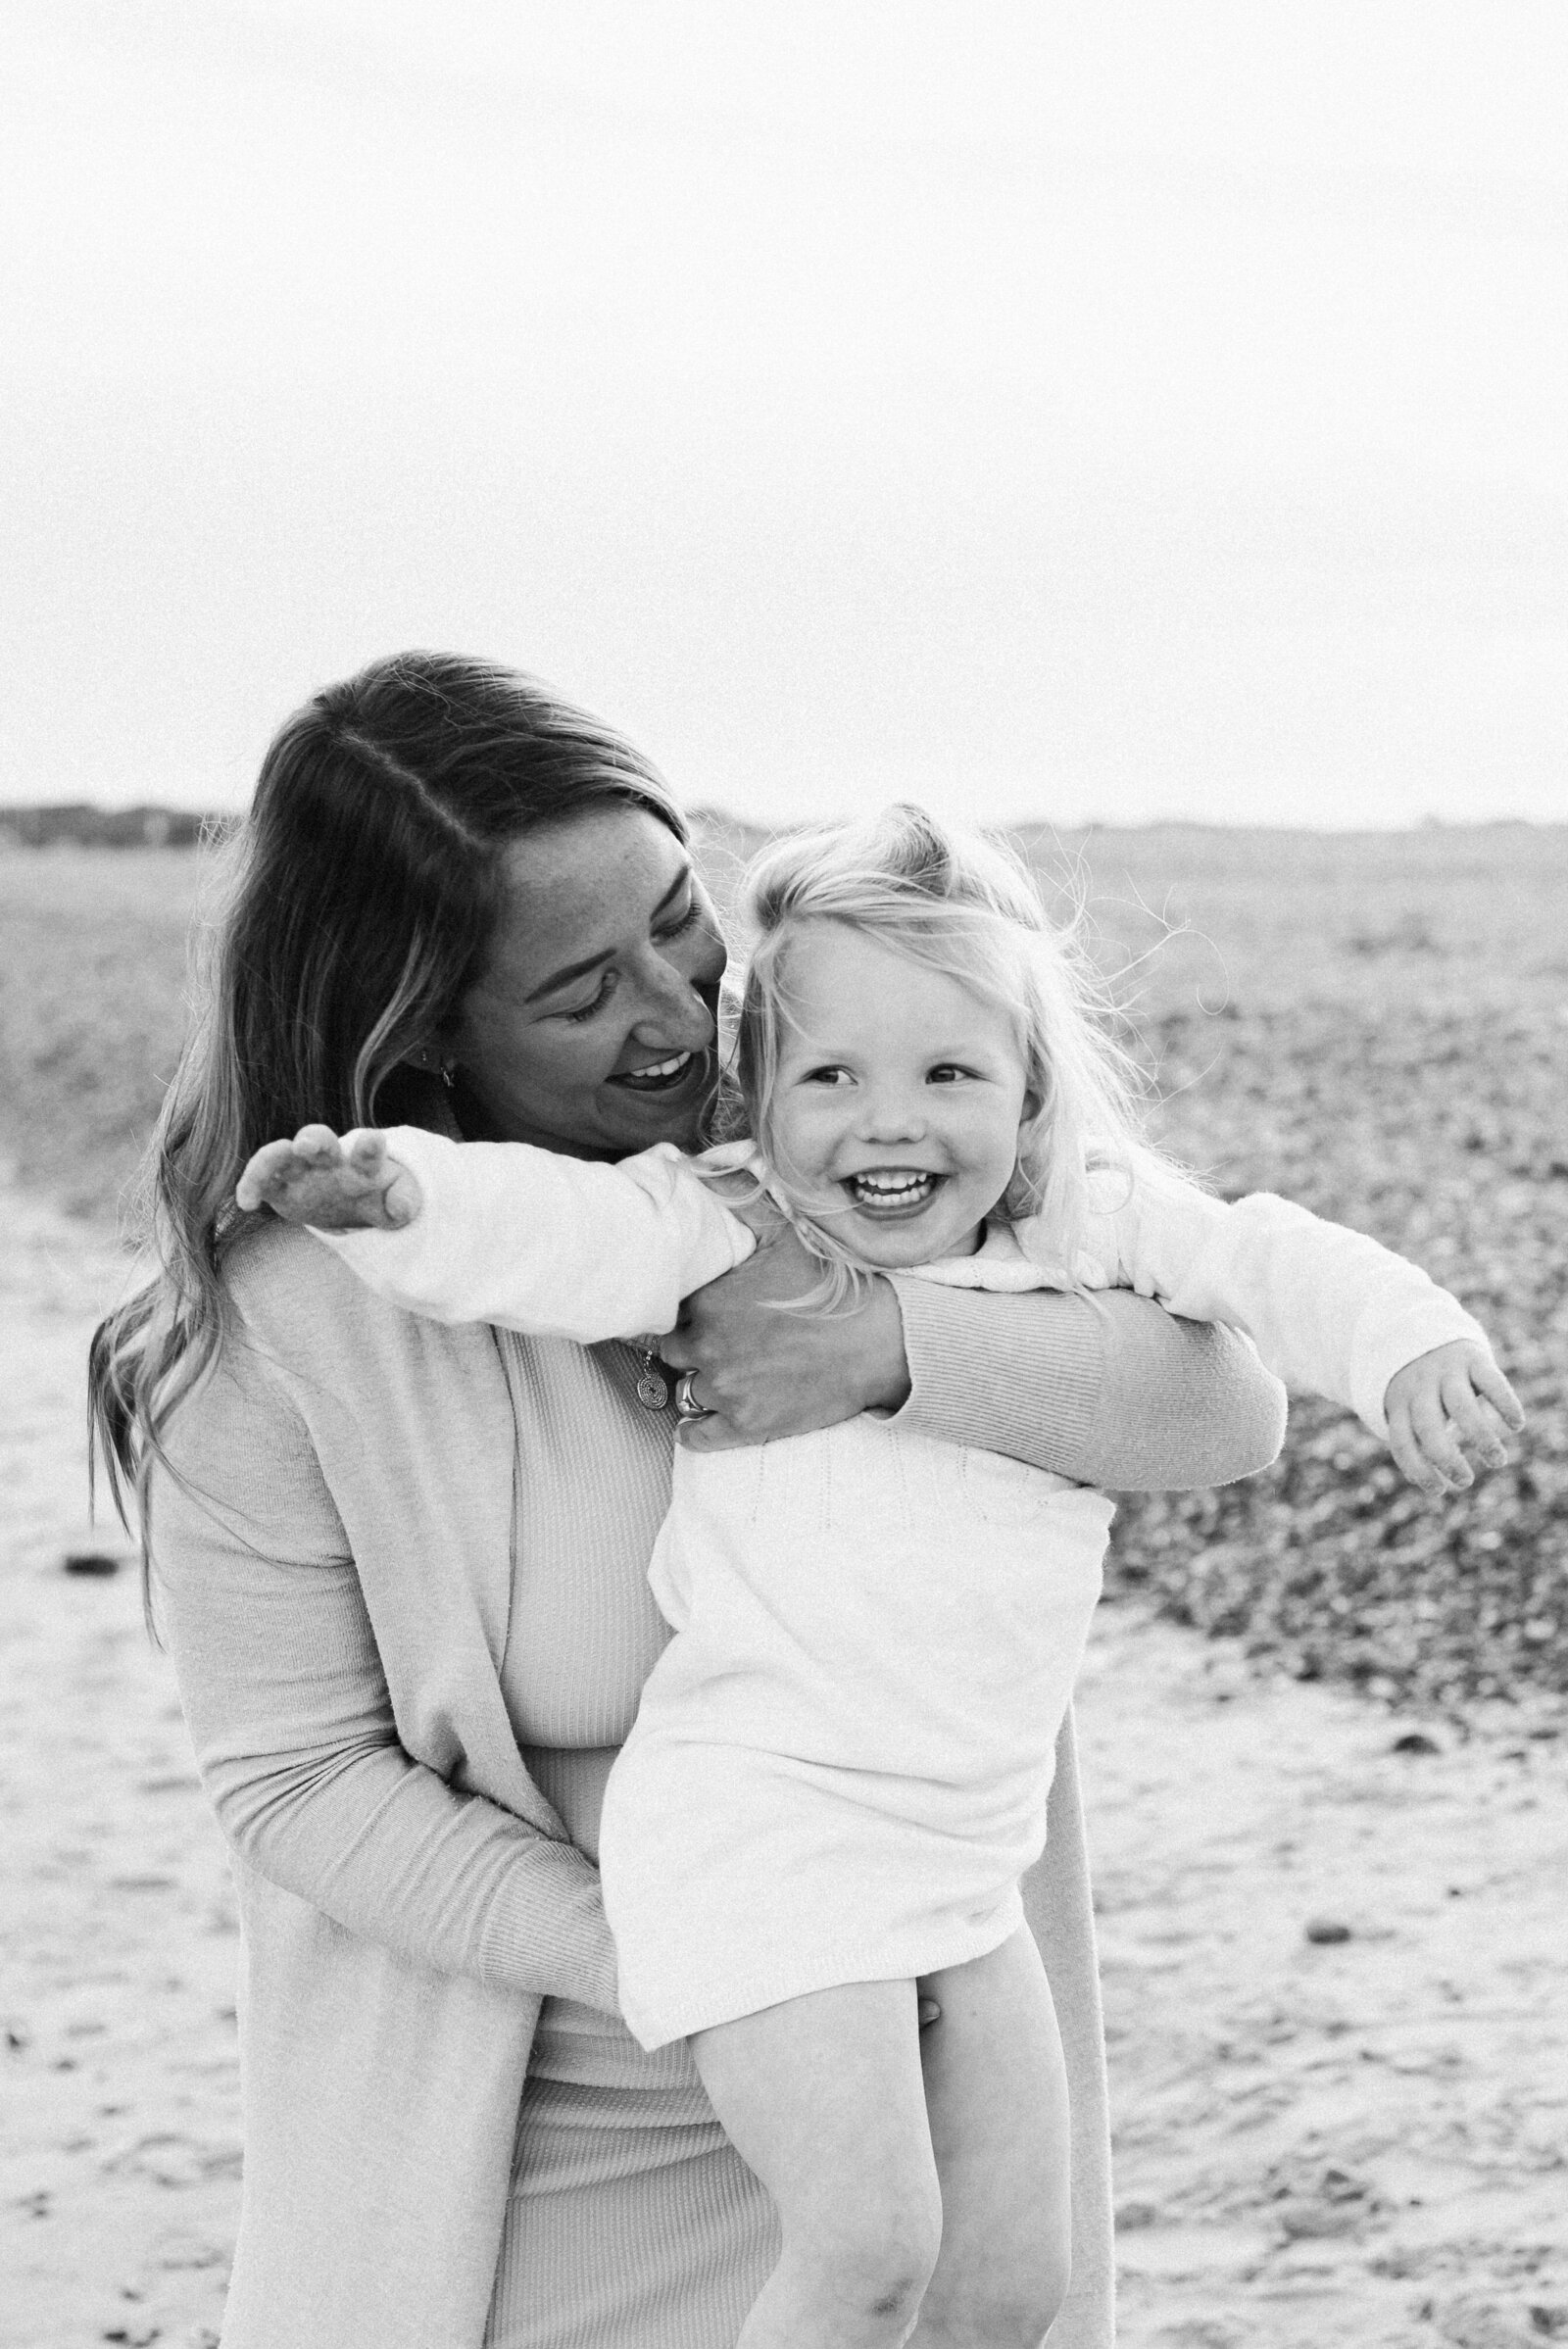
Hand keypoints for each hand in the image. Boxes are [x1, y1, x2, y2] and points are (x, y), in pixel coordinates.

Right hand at [235, 1124, 422, 1231]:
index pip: (368, 1150)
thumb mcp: (396, 1203)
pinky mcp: (281, 1188)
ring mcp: (302, 1171)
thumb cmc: (376, 1197)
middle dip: (313, 1139)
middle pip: (319, 1141)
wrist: (353, 1206)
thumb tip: (403, 1207)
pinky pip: (262, 1182)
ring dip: (272, 1157)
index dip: (370, 1146)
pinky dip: (250, 1186)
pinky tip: (246, 1203)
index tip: (373, 1141)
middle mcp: (330, 1160)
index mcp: (362, 1163)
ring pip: (281, 1155)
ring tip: (261, 1172)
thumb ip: (403, 1200)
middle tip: (307, 1144)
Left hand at [658, 1219, 911, 1449]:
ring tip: (722, 1373)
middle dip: (689, 1344)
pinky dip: (696, 1429)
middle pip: (672, 1350)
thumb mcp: (785, 1234)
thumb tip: (695, 1168)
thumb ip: (738, 1202)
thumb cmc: (834, 1287)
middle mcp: (709, 1345)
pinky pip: (697, 1434)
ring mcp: (726, 1388)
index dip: (684, 1308)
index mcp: (710, 1300)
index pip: (668, 1307)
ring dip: (698, 1382)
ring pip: (684, 1389)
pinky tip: (702, 1420)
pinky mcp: (747, 1424)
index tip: (697, 1309)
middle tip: (712, 1340)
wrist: (880, 1342)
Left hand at [1383, 1340, 1524, 1498]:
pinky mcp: (1472, 1358)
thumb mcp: (1407, 1408)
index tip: (1440, 1490)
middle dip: (1447, 1458)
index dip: (1418, 1470)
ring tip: (1497, 1460)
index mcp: (1399, 1403)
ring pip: (1461, 1406)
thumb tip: (1421, 1478)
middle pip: (1428, 1425)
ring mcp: (1445, 1371)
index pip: (1402, 1442)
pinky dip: (1505, 1404)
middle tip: (1466, 1481)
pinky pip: (1490, 1381)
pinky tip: (1516, 1425)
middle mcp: (1420, 1387)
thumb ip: (1413, 1438)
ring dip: (1480, 1437)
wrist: (1428, 1332)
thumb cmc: (1420, 1387)